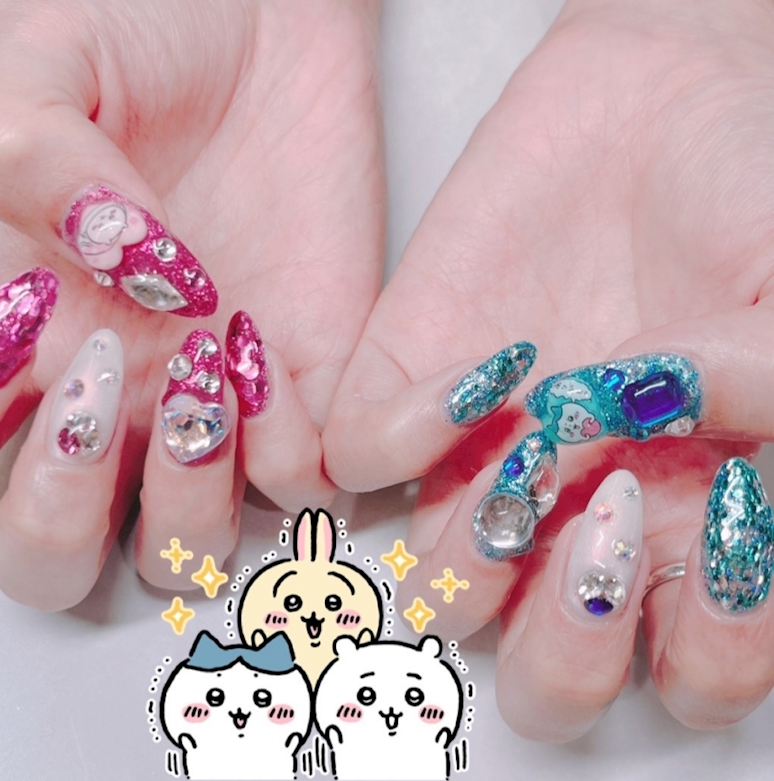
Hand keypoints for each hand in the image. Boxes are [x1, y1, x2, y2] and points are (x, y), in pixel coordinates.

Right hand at [0, 0, 382, 606]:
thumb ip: (28, 165)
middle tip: (95, 394)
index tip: (12, 362)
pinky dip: (286, 453)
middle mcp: (117, 386)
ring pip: (185, 546)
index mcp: (27, 330)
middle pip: (58, 554)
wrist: (270, 12)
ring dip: (183, 496)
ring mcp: (216, 396)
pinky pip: (303, 483)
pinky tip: (267, 356)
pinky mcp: (315, 378)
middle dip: (60, 519)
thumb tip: (112, 262)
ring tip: (198, 369)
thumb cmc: (143, 27)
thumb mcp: (37, 64)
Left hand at [324, 0, 773, 737]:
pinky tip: (480, 371)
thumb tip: (686, 455)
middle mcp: (580, 519)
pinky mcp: (406, 388)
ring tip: (540, 443)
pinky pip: (358, 466)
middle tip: (604, 519)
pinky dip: (402, 440)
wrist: (661, 101)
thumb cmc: (752, 202)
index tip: (726, 512)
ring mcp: (483, 464)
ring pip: (438, 596)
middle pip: (545, 679)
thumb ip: (769, 407)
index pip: (688, 676)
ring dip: (474, 553)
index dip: (704, 642)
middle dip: (567, 644)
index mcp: (692, 529)